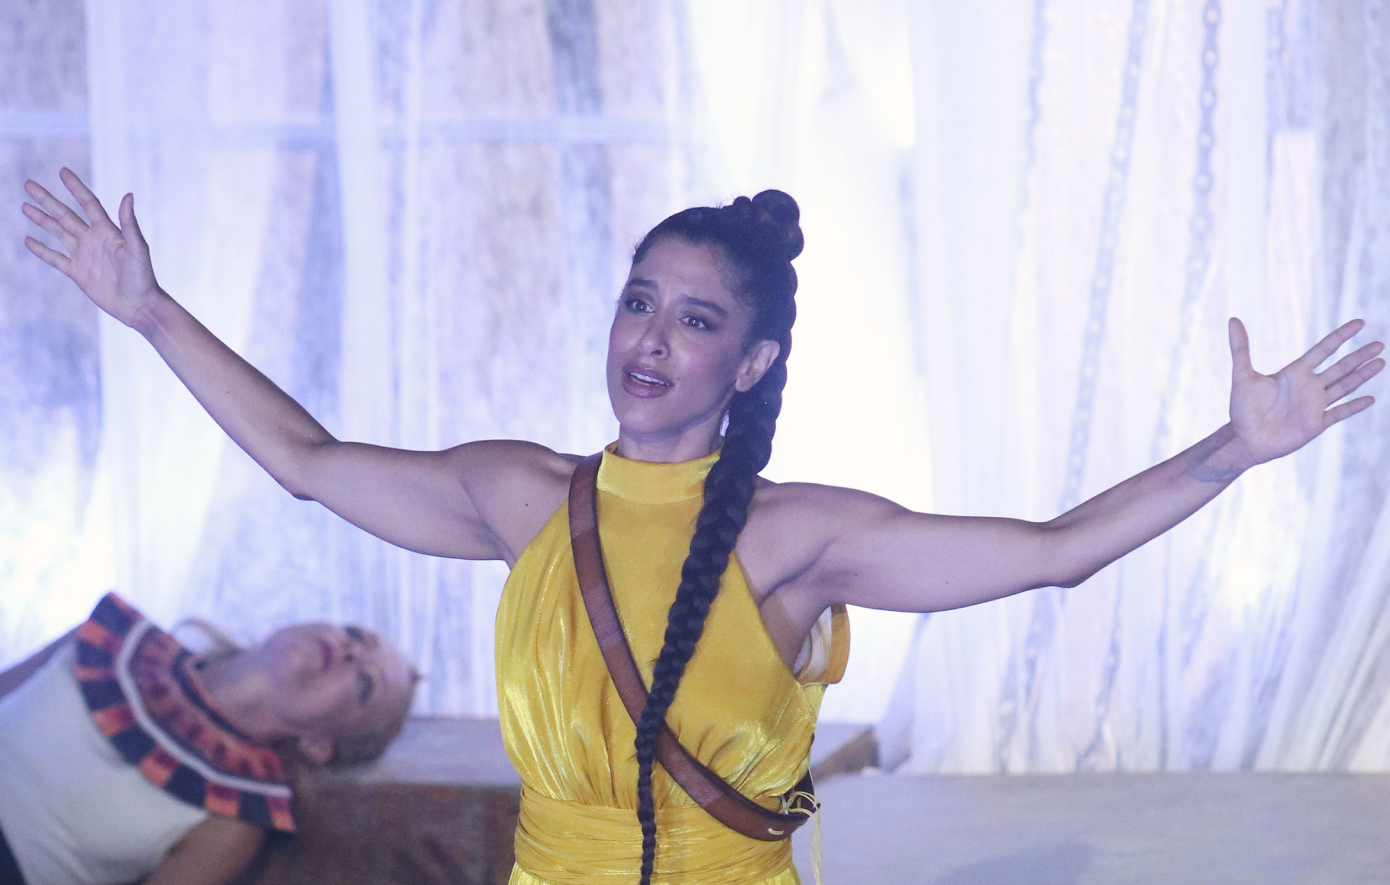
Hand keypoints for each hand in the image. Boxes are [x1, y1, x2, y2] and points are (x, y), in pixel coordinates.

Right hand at [22, 167, 160, 327]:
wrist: (139, 306)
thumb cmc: (143, 277)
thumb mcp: (137, 248)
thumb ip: (130, 223)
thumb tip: (128, 195)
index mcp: (107, 231)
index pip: (88, 203)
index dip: (75, 187)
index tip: (62, 171)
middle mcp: (93, 239)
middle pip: (65, 214)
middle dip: (47, 199)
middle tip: (29, 184)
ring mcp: (84, 255)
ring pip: (58, 232)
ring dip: (42, 219)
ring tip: (25, 206)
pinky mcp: (78, 273)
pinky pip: (55, 258)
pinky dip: (41, 249)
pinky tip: (28, 239)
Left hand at [1228, 317, 1383, 466]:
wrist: (1244, 439)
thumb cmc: (1242, 409)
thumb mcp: (1242, 375)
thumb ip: (1240, 348)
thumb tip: (1232, 319)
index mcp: (1295, 372)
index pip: (1324, 349)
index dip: (1341, 336)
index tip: (1359, 322)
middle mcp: (1309, 386)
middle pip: (1341, 366)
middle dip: (1359, 355)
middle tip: (1380, 344)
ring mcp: (1315, 405)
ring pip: (1345, 386)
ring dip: (1362, 375)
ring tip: (1381, 362)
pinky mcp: (1316, 424)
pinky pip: (1339, 413)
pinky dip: (1354, 406)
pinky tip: (1370, 399)